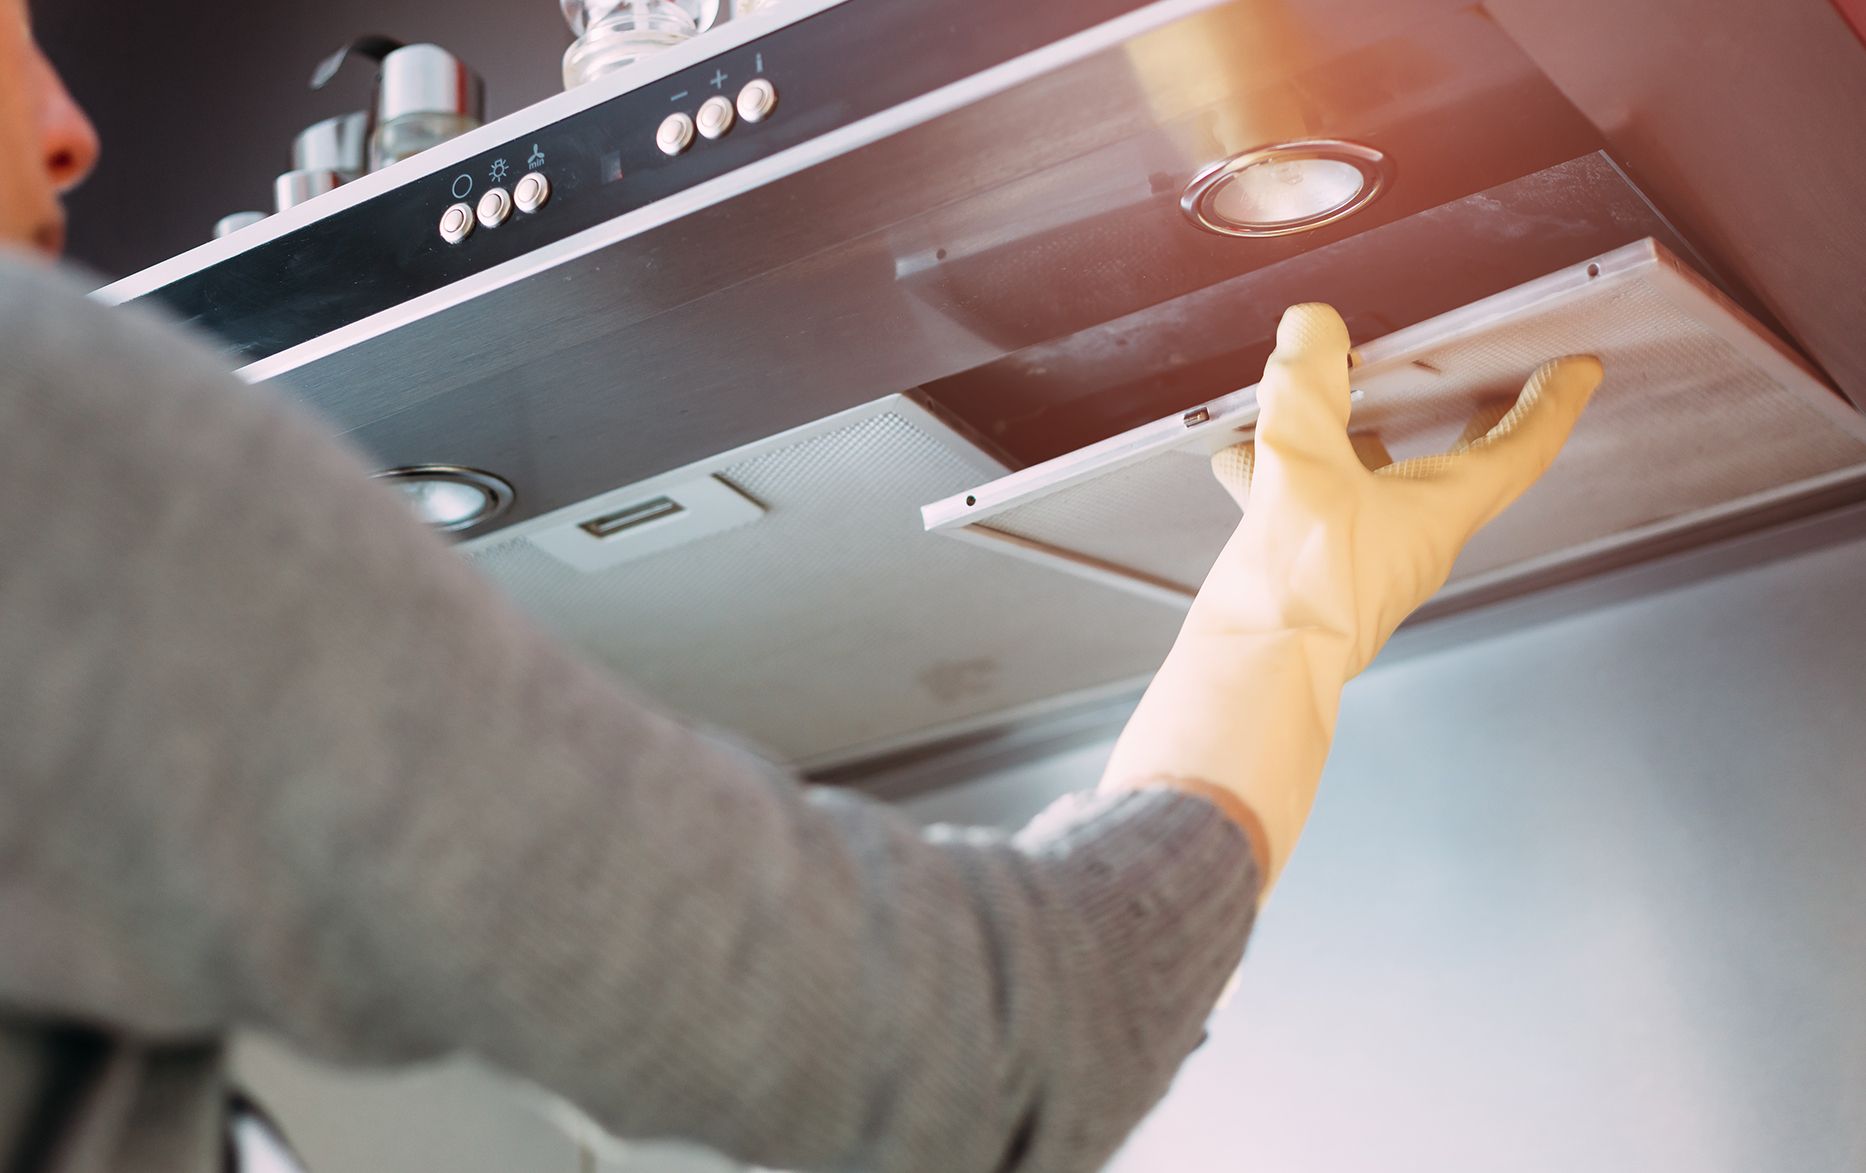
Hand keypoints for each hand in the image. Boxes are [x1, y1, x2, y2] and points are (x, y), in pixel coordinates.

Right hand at [1101, 303, 1601, 885]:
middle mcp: (1411, 538)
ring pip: (1375, 480)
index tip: (1578, 370)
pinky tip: (1236, 458)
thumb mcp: (1302, 466)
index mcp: (1438, 511)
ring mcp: (1363, 560)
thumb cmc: (1298, 593)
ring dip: (1358, 435)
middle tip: (1491, 378)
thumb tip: (1314, 327)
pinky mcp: (1316, 575)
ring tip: (1323, 393)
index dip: (1552, 403)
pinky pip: (1312, 507)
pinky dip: (1285, 473)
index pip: (1519, 450)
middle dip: (1474, 416)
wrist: (1251, 679)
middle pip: (1458, 467)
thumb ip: (1309, 388)